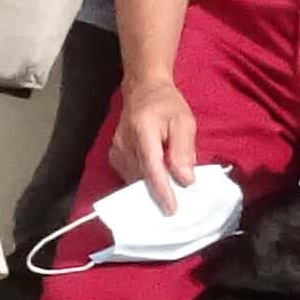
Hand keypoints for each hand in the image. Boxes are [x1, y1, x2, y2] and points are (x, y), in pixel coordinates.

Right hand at [106, 70, 200, 198]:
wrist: (143, 90)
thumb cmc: (167, 105)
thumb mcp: (184, 122)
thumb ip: (184, 150)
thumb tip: (185, 179)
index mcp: (143, 130)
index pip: (151, 167)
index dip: (161, 190)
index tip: (171, 209)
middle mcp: (125, 142)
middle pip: (141, 177)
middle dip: (159, 192)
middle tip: (179, 202)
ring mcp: (116, 150)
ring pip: (135, 180)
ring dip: (151, 188)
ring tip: (169, 188)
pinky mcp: (114, 156)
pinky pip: (129, 176)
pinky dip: (143, 181)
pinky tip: (156, 179)